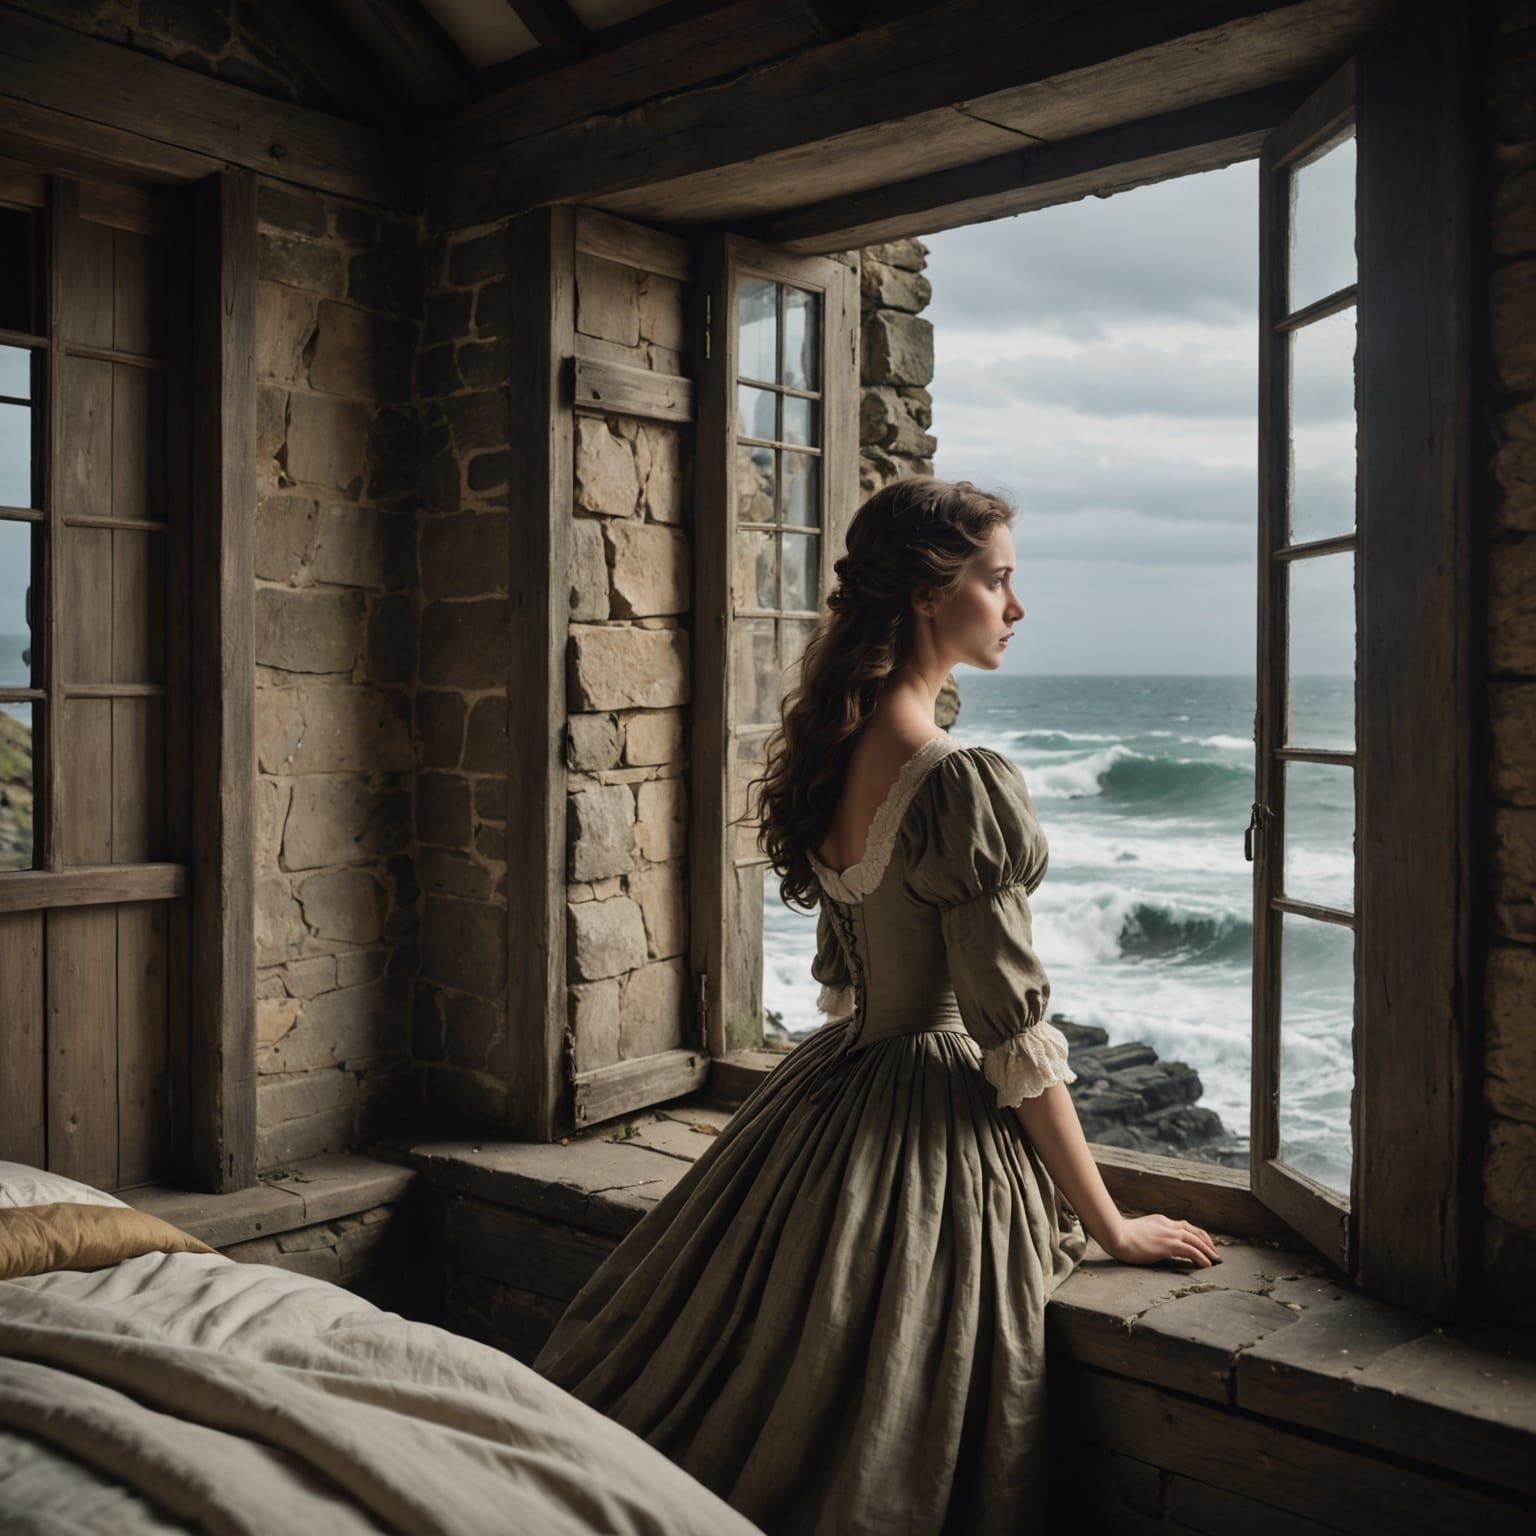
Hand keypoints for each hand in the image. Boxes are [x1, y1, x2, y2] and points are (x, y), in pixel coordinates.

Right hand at [1105, 1213, 1221, 1267]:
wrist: (1116, 1234)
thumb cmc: (1121, 1235)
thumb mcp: (1138, 1231)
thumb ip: (1149, 1234)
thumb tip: (1152, 1243)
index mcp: (1160, 1220)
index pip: (1183, 1226)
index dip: (1195, 1235)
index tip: (1202, 1243)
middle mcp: (1167, 1225)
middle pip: (1193, 1230)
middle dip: (1206, 1241)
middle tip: (1215, 1252)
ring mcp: (1168, 1234)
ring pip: (1195, 1239)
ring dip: (1208, 1249)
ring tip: (1216, 1259)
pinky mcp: (1168, 1244)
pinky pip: (1190, 1250)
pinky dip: (1201, 1256)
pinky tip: (1207, 1264)